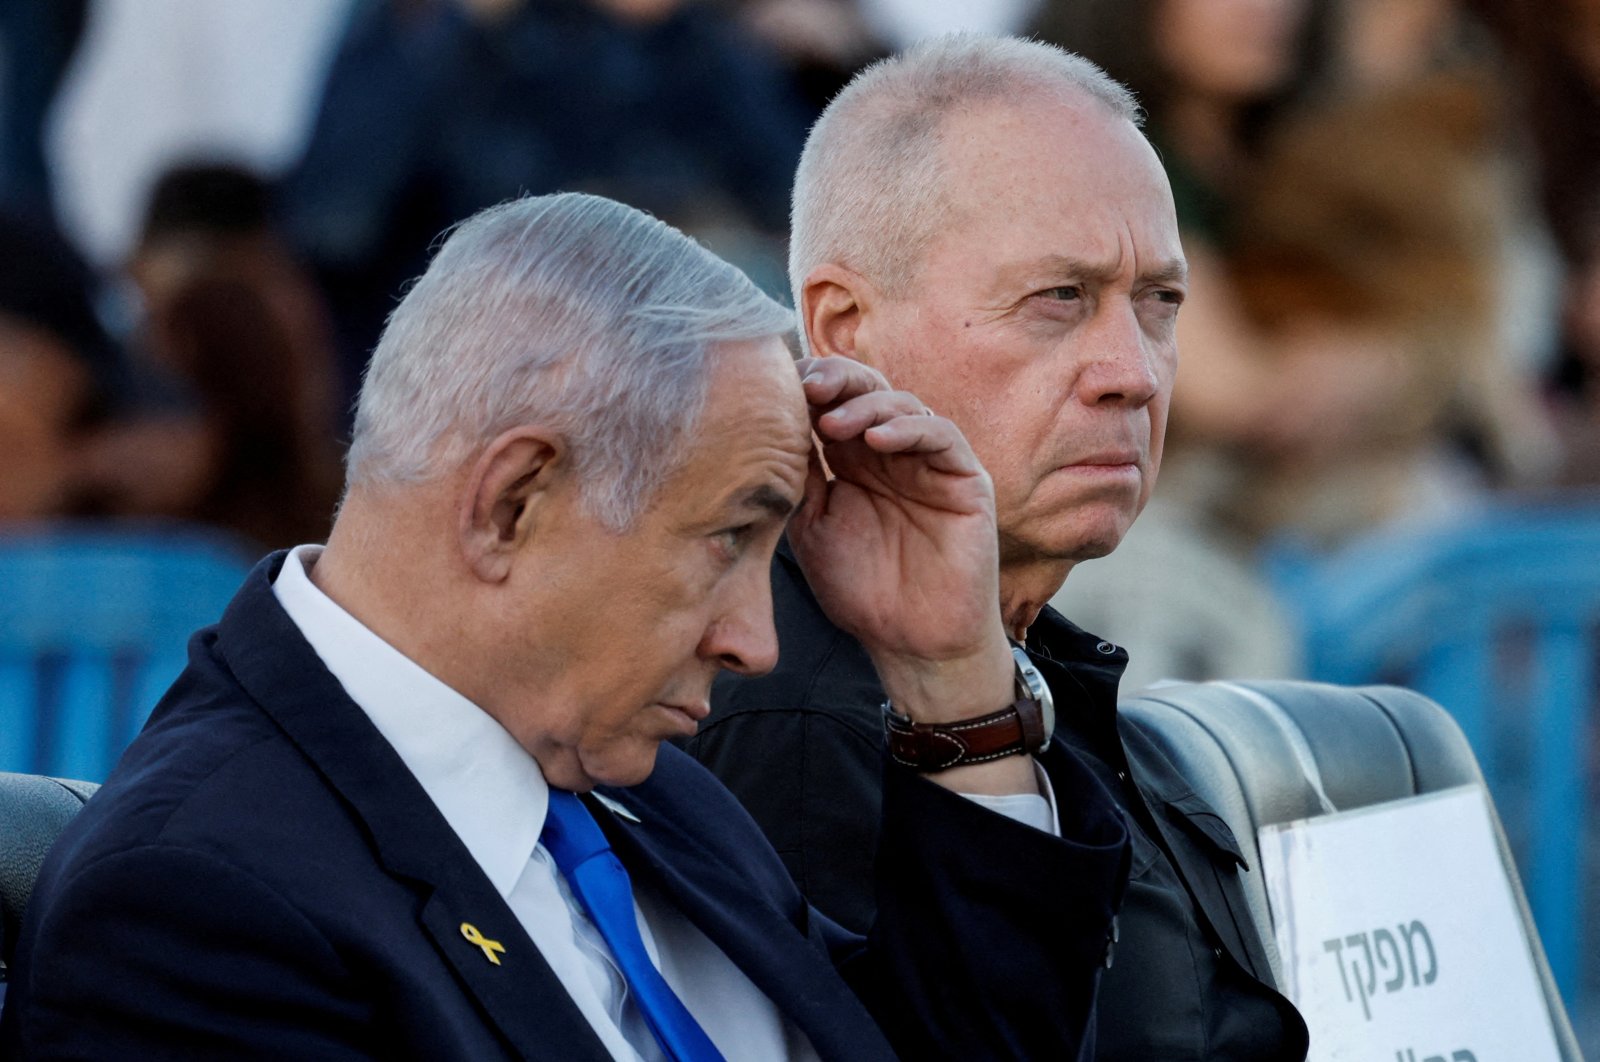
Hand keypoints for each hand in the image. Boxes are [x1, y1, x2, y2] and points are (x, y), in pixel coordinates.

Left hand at [786, 356, 1013, 724]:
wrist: (911, 642)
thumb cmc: (862, 591)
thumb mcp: (813, 527)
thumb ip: (800, 478)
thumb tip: (770, 428)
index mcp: (853, 461)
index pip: (833, 404)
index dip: (809, 387)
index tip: (777, 386)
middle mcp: (892, 453)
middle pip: (867, 390)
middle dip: (836, 380)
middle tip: (807, 386)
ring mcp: (929, 463)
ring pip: (902, 404)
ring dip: (865, 405)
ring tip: (833, 423)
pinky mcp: (965, 479)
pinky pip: (941, 436)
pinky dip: (909, 429)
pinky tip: (878, 440)